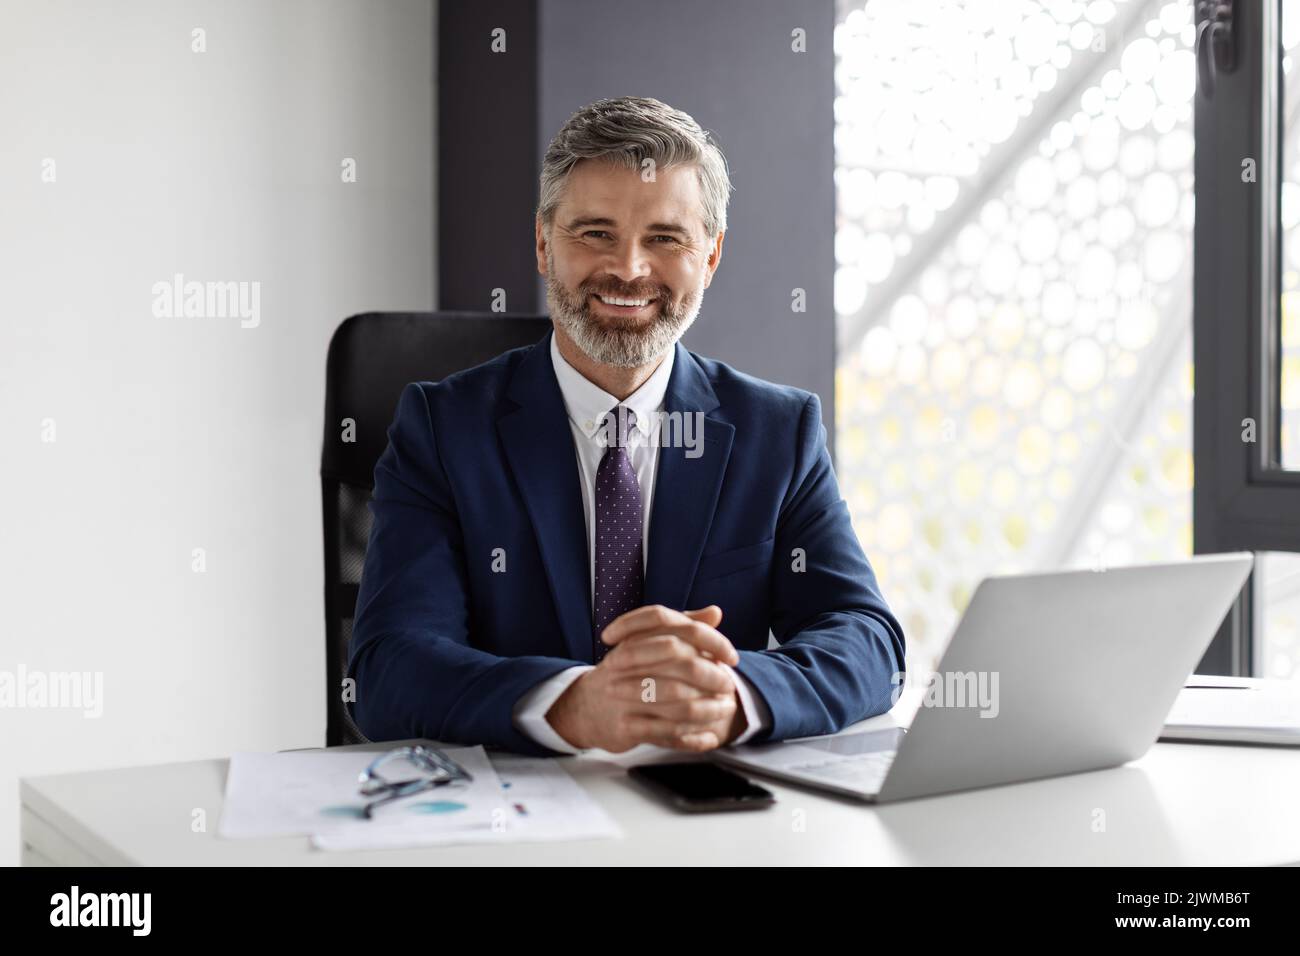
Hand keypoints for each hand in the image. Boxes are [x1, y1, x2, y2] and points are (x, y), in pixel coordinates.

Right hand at [547, 605, 745, 751]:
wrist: (583, 707)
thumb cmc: (624, 674)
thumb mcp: (647, 644)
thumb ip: (682, 628)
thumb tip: (715, 612)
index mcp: (635, 638)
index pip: (679, 629)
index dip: (711, 641)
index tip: (730, 656)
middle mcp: (626, 664)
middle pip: (680, 663)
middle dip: (712, 676)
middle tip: (729, 686)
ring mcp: (624, 696)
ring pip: (677, 701)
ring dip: (708, 708)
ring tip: (724, 710)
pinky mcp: (625, 727)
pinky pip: (666, 733)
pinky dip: (692, 738)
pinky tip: (708, 737)